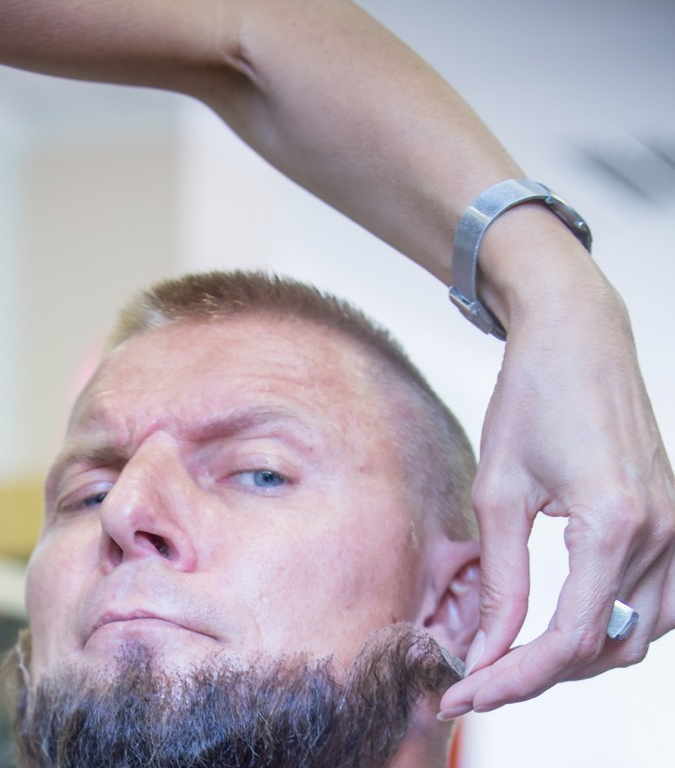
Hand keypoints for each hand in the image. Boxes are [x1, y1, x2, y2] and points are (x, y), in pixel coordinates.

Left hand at [438, 277, 674, 718]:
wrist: (578, 338)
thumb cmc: (532, 399)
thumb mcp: (499, 491)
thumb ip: (502, 578)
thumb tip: (491, 645)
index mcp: (616, 525)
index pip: (570, 639)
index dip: (514, 678)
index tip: (466, 691)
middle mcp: (664, 535)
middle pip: (610, 648)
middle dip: (542, 674)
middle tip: (480, 679)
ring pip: (641, 635)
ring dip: (579, 657)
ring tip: (514, 657)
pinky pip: (659, 604)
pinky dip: (613, 626)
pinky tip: (564, 625)